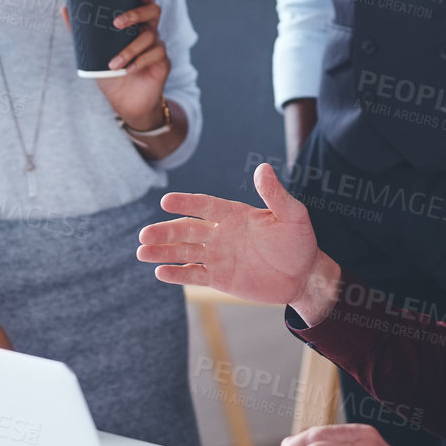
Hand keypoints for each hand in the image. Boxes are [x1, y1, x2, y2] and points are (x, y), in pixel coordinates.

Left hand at [62, 0, 170, 126]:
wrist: (126, 102)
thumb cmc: (111, 73)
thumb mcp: (94, 52)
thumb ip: (82, 32)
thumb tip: (64, 8)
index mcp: (137, 25)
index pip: (145, 3)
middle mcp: (150, 32)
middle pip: (153, 12)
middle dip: (136, 14)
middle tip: (116, 23)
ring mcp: (158, 46)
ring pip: (150, 37)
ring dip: (130, 49)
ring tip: (113, 63)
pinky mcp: (163, 63)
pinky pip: (155, 56)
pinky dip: (140, 61)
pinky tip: (128, 70)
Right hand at [137, 163, 338, 321]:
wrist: (304, 276)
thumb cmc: (299, 242)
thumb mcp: (293, 216)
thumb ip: (275, 195)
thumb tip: (263, 168)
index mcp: (235, 214)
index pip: (206, 206)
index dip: (187, 203)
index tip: (166, 201)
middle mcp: (221, 233)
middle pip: (187, 230)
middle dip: (165, 231)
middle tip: (144, 234)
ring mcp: (218, 256)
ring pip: (185, 252)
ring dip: (163, 252)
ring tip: (142, 252)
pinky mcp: (219, 278)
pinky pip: (194, 275)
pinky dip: (177, 274)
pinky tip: (160, 272)